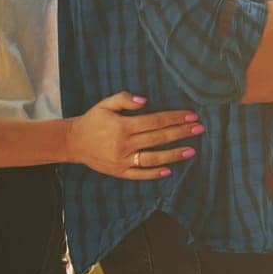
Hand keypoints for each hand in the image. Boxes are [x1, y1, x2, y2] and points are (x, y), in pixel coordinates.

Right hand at [66, 91, 203, 179]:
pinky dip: (154, 173)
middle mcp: (124, 144)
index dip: (174, 118)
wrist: (73, 142)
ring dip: (174, 154)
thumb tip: (145, 100)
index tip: (191, 116)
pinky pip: (139, 174)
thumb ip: (124, 99)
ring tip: (192, 150)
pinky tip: (170, 170)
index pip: (155, 121)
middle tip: (200, 129)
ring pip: (153, 158)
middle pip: (158, 138)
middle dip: (181, 133)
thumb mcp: (105, 104)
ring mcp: (122, 160)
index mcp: (122, 126)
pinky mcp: (119, 172)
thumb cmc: (93, 120)